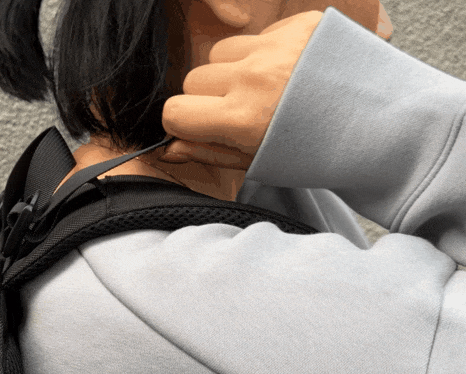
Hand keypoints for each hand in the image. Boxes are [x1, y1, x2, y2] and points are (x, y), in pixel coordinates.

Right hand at [160, 10, 325, 169]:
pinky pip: (259, 34)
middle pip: (195, 79)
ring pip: (223, 52)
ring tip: (269, 90)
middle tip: (242, 111)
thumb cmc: (322, 154)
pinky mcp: (303, 26)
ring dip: (235, 70)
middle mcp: (257, 78)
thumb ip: (210, 152)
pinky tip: (293, 73)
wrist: (389, 128)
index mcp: (243, 119)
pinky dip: (267, 53)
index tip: (202, 127)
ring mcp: (280, 46)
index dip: (185, 122)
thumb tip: (169, 148)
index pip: (175, 111)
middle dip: (209, 96)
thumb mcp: (261, 163)